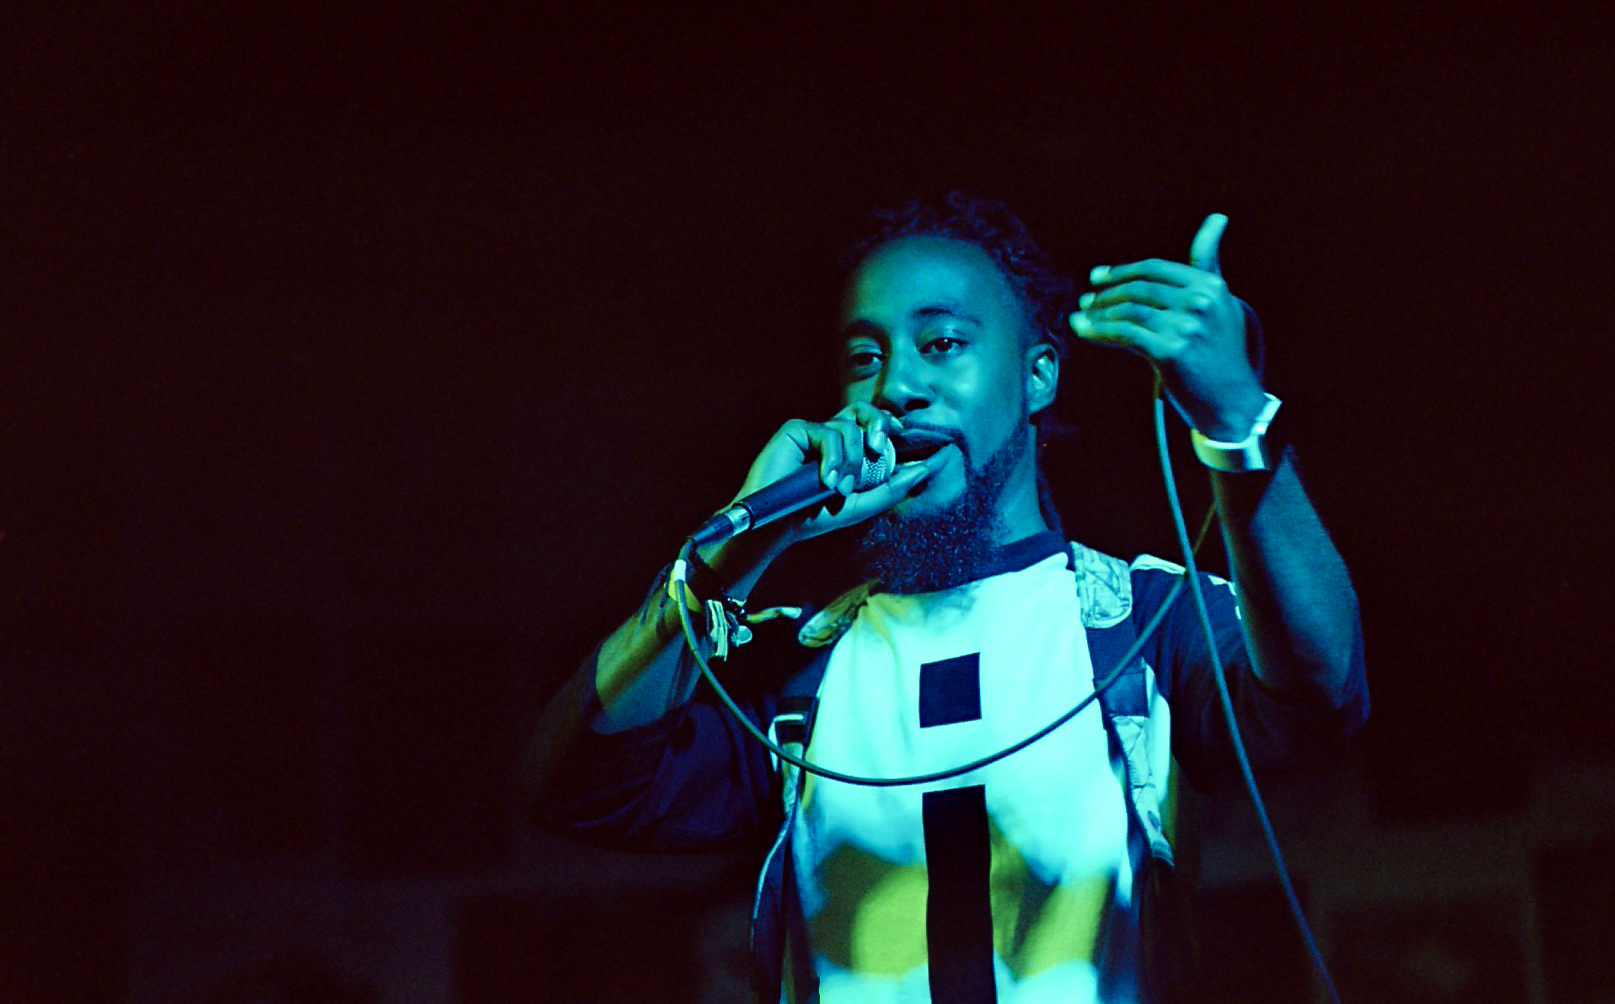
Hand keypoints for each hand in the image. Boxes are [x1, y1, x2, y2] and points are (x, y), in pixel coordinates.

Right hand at [729, 402, 933, 545]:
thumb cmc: (813, 516)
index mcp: (845, 449)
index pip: (872, 424)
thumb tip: (923, 469)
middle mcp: (830, 436)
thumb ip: (891, 488)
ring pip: (848, 427)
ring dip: (851, 460)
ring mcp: (812, 432)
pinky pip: (827, 433)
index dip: (889, 424)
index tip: (903, 435)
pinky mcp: (796, 430)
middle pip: (863, 410)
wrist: (776, 525)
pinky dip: (833, 457)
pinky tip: (825, 479)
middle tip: (880, 449)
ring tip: (839, 487)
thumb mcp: (860, 505)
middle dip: (879, 424)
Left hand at [1069, 213, 1267, 439]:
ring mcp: (1186, 327)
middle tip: (1086, 300)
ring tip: (1083, 316)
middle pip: (1139, 287)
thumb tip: (1216, 217)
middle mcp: (1200, 302)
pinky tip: (1084, 331)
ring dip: (1099, 313)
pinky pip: (1125, 334)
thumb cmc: (1222, 352)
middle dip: (1106, 293)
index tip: (1098, 277)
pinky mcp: (1170, 351)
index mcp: (1210, 286)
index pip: (1155, 268)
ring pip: (1129, 310)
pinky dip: (1099, 331)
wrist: (1232, 401)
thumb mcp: (1222, 302)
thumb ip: (1208, 263)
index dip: (1122, 271)